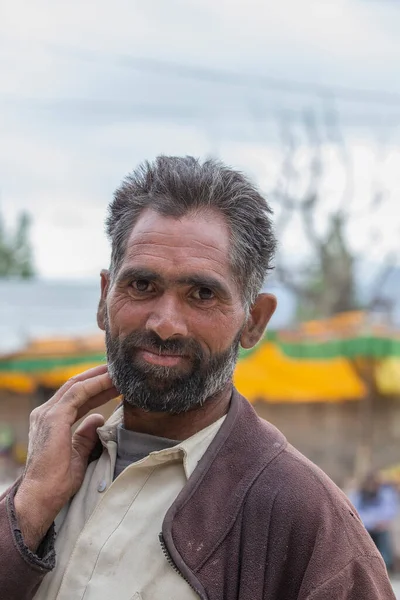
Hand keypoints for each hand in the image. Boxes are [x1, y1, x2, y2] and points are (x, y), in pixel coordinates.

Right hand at [14, 365, 117, 550]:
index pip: (76, 397)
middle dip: (99, 377)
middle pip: (76, 386)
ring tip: (119, 372)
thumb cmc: (57, 482)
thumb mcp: (78, 453)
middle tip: (120, 371)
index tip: (115, 383)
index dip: (96, 388)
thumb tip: (99, 418)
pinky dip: (96, 384)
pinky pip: (78, 392)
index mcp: (51, 421)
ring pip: (77, 385)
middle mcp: (46, 413)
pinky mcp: (54, 417)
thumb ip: (86, 434)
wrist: (41, 497)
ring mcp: (48, 413)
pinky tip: (111, 381)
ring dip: (100, 377)